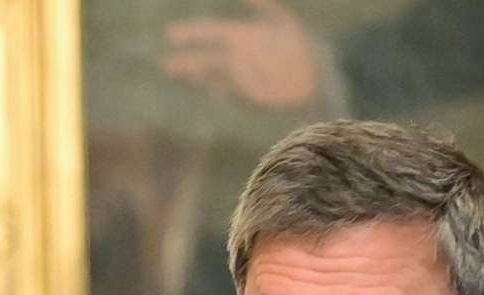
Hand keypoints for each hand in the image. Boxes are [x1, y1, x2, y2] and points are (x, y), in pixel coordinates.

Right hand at [161, 0, 319, 109]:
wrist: (317, 71)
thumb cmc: (300, 44)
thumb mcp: (282, 20)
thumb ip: (264, 5)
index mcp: (241, 36)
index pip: (209, 33)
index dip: (190, 33)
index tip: (170, 34)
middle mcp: (236, 57)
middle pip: (205, 59)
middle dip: (186, 62)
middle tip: (166, 64)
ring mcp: (241, 78)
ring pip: (214, 77)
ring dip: (198, 76)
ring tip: (182, 73)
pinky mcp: (250, 96)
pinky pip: (234, 90)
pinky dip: (224, 88)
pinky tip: (211, 87)